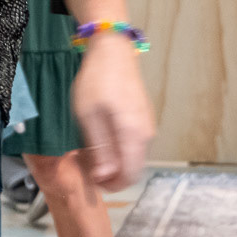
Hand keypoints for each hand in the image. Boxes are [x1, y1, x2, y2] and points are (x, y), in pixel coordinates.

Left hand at [71, 32, 154, 190]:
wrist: (113, 50)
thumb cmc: (98, 81)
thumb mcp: (89, 116)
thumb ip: (99, 149)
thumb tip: (105, 177)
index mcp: (133, 135)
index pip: (130, 176)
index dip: (112, 185)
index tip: (93, 181)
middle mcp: (146, 133)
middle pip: (133, 168)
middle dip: (113, 174)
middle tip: (89, 164)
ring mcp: (147, 125)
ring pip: (134, 156)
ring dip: (115, 161)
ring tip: (92, 148)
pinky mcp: (144, 118)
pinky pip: (134, 143)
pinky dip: (120, 148)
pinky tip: (102, 137)